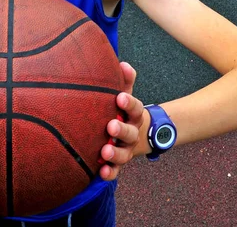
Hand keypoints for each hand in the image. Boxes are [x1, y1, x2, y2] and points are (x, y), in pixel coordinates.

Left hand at [99, 62, 143, 180]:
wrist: (130, 133)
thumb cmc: (121, 109)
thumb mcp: (124, 93)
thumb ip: (124, 80)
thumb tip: (123, 63)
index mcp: (132, 114)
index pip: (135, 107)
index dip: (129, 103)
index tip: (120, 97)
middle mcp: (131, 132)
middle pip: (130, 132)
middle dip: (122, 130)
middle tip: (111, 126)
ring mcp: (125, 149)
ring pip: (124, 154)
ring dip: (115, 153)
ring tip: (105, 151)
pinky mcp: (117, 163)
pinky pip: (115, 170)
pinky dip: (109, 172)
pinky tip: (101, 172)